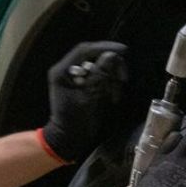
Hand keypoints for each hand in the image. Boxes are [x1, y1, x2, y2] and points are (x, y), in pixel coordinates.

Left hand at [40, 41, 128, 162]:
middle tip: (124, 78)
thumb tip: (111, 55)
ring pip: (99, 67)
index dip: (104, 48)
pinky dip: (109, 85)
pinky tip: (113, 97)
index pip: (84, 50)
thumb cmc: (74, 121)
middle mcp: (67, 70)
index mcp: (62, 71)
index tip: (123, 51)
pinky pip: (99, 77)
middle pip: (93, 57)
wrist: (68, 138)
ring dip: (112, 78)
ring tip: (116, 94)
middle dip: (111, 66)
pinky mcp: (83, 84)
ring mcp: (74, 77)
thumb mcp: (88, 98)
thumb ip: (99, 76)